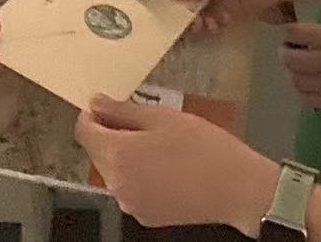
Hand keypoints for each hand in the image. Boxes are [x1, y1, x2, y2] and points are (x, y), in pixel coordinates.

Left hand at [76, 95, 277, 233]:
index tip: (104, 106)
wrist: (237, 189)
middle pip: (97, 152)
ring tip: (161, 144)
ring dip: (126, 155)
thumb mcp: (163, 117)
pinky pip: (131, 189)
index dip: (92, 115)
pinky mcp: (146, 216)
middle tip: (143, 122)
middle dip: (111, 134)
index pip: (83, 132)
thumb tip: (96, 103)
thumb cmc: (205, 150)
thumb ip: (123, 110)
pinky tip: (166, 166)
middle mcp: (117, 184)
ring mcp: (131, 204)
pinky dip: (140, 176)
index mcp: (118, 155)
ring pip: (115, 171)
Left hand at [280, 20, 320, 109]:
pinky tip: (308, 84)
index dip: (287, 32)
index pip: (295, 33)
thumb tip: (299, 37)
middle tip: (288, 49)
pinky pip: (309, 100)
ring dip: (293, 72)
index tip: (288, 32)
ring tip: (299, 67)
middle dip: (285, 52)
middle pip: (291, 60)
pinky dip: (303, 91)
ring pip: (297, 81)